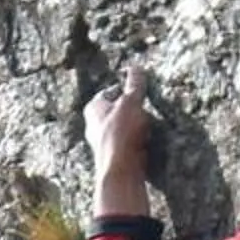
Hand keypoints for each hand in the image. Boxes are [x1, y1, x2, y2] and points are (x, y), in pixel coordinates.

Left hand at [84, 63, 152, 196]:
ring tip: (146, 127)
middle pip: (116, 111)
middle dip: (130, 109)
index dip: (125, 90)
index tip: (138, 90)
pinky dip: (135, 141)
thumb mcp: (130, 103)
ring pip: (121, 128)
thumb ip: (134, 85)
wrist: (120, 171)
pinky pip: (126, 143)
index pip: (110, 92)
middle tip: (145, 108)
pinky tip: (144, 143)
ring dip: (134, 126)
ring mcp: (102, 143)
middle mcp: (93, 125)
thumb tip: (136, 67)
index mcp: (93, 108)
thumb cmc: (120, 134)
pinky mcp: (113, 157)